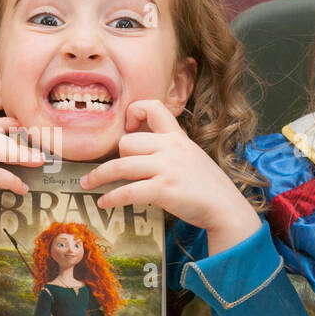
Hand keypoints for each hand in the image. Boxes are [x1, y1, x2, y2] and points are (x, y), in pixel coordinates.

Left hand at [81, 100, 261, 253]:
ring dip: (99, 176)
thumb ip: (171, 151)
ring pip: (120, 165)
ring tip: (88, 184)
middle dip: (118, 157)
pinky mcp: (163, 190)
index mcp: (178, 138)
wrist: (226, 208)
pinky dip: (111, 197)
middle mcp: (171, 148)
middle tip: (116, 172)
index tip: (128, 128)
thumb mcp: (192, 158)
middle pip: (127, 143)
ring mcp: (167, 168)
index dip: (134, 112)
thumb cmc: (210, 187)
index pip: (153, 107)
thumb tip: (142, 155)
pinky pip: (127, 191)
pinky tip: (104, 203)